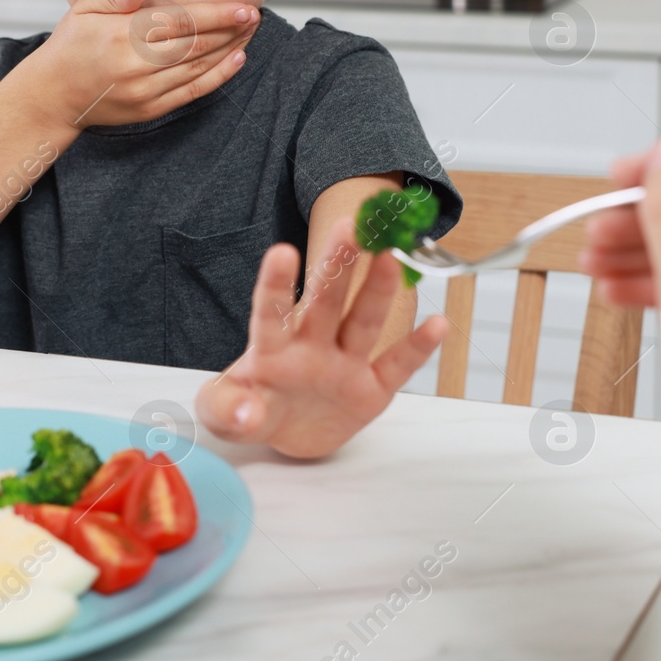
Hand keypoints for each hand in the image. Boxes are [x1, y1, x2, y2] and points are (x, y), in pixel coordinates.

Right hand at [27, 0, 260, 128]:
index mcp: (123, 35)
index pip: (181, 23)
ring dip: (230, 50)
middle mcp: (137, 64)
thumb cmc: (71, 46)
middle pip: (197, 45)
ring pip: (199, 68)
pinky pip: (192, 92)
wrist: (53, 95)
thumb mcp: (84, 8)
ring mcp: (145, 90)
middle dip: (231, 31)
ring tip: (250, 33)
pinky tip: (236, 60)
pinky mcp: (151, 108)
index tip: (243, 8)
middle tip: (255, 17)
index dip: (217, 16)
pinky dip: (218, 77)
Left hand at [196, 218, 447, 458]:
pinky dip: (418, 348)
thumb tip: (250, 414)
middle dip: (337, 266)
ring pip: (363, 322)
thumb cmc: (251, 410)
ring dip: (378, 292)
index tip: (282, 252)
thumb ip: (225, 410)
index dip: (276, 284)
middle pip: (325, 302)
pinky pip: (397, 367)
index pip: (271, 312)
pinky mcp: (372, 390)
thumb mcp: (222, 414)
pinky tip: (438, 324)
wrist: (287, 433)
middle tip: (349, 226)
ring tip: (392, 258)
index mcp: (272, 347)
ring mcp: (345, 364)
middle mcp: (312, 345)